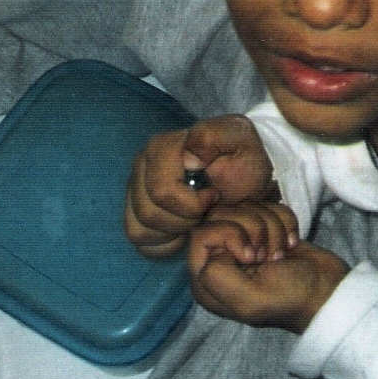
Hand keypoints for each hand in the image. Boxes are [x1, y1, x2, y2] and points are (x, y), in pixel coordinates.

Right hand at [124, 115, 279, 258]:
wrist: (243, 179)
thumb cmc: (242, 162)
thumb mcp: (240, 140)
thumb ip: (213, 137)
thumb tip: (187, 158)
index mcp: (161, 146)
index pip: (161, 191)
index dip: (192, 204)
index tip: (214, 195)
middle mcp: (140, 165)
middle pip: (148, 213)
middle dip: (184, 220)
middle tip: (206, 211)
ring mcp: (134, 189)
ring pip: (140, 229)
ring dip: (174, 231)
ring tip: (196, 218)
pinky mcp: (134, 211)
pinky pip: (140, 238)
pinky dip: (164, 242)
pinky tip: (183, 229)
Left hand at [186, 201, 347, 333]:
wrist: (330, 292)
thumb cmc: (290, 299)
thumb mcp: (248, 300)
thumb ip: (216, 275)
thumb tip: (216, 248)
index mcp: (205, 280)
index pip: (200, 234)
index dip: (229, 236)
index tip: (253, 257)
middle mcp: (217, 258)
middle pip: (220, 214)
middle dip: (253, 228)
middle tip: (269, 255)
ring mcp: (240, 241)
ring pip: (243, 207)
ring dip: (271, 226)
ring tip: (281, 253)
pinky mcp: (263, 229)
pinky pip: (264, 205)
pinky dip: (283, 220)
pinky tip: (291, 244)